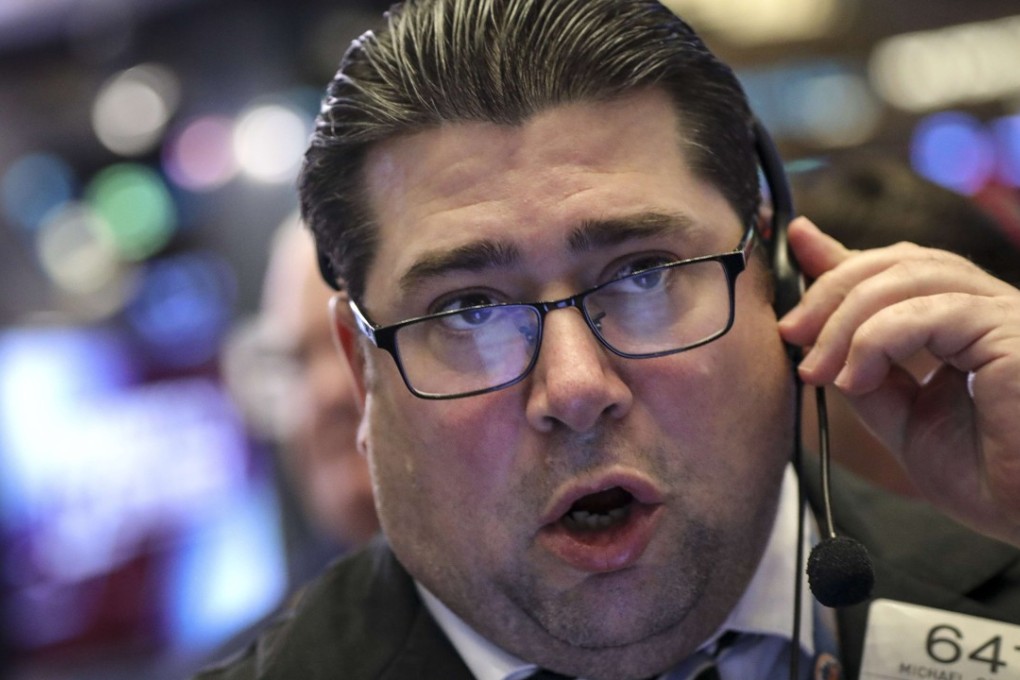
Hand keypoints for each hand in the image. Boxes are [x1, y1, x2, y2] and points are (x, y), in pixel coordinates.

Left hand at [778, 217, 1019, 545]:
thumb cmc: (988, 478)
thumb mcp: (903, 418)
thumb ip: (865, 373)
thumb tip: (816, 336)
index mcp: (967, 322)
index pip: (900, 268)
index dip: (844, 254)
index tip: (797, 243)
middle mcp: (990, 307)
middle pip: (899, 262)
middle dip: (832, 290)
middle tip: (791, 333)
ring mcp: (1006, 314)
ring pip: (909, 276)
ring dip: (846, 320)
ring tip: (817, 368)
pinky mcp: (1012, 331)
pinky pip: (930, 312)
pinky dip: (876, 340)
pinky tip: (852, 378)